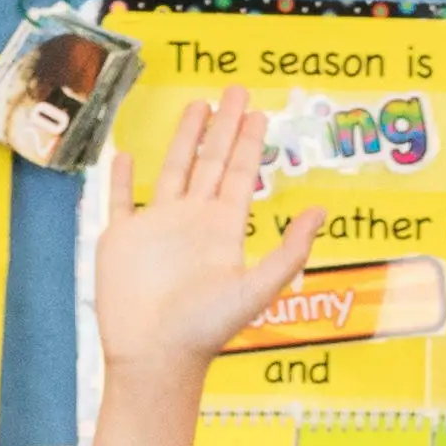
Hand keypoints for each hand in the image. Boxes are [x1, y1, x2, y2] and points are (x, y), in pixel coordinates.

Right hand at [92, 88, 326, 378]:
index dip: (248, 143)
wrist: (155, 355)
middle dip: (223, 127)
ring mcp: (157, 228)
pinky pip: (123, 198)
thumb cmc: (205, 329)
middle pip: (211, 162)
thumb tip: (322, 211)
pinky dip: (123, 176)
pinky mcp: (122, 237)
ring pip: (173, 170)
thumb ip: (289, 250)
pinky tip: (128, 153)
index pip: (240, 175)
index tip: (257, 110)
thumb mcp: (256, 287)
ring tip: (197, 105)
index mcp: (223, 231)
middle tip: (235, 90)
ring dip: (185, 139)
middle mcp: (192, 223)